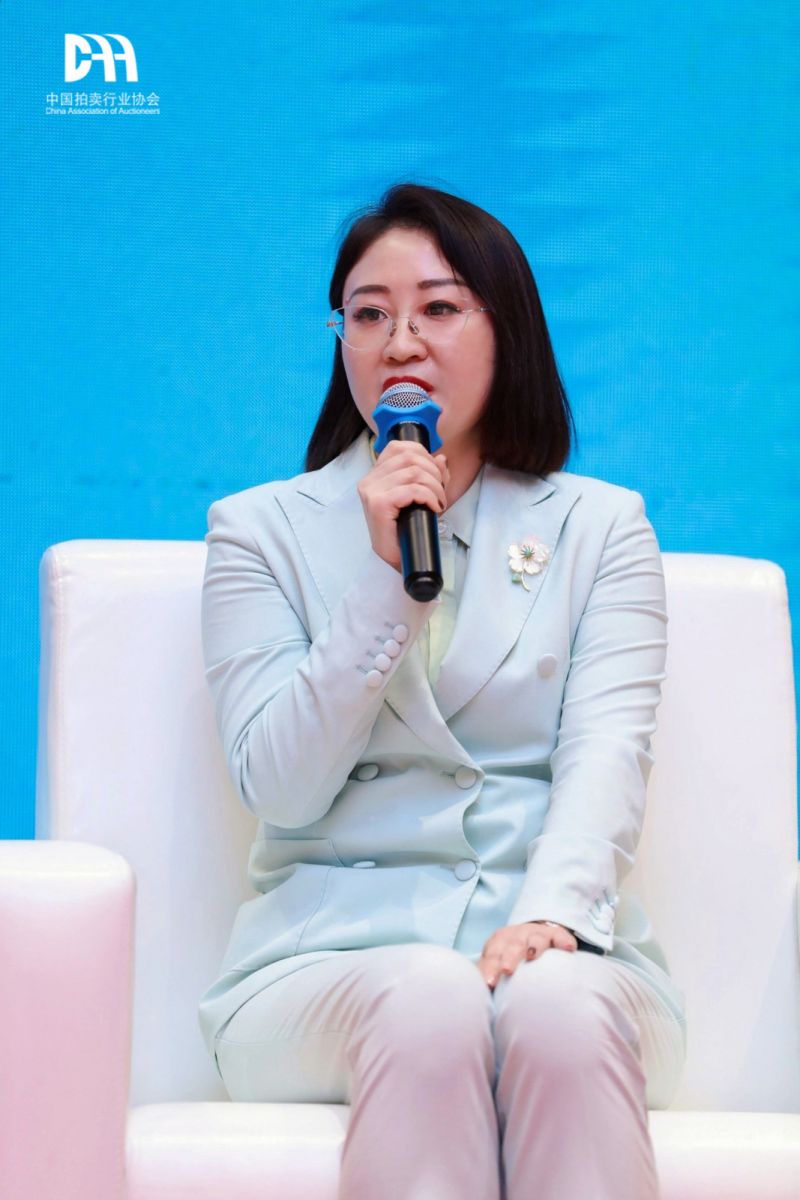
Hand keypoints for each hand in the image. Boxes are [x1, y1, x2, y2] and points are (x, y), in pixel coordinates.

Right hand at [357, 441, 449, 569]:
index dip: (424, 455)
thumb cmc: (406, 531)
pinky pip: (412, 489)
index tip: (435, 475)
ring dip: (435, 486)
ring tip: (438, 502)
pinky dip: (429, 496)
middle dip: (434, 472)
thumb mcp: (421, 497)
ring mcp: (371, 491)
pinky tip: (434, 508)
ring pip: (414, 472)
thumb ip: (430, 475)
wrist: (396, 561)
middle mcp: (369, 480)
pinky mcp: (378, 504)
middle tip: (440, 493)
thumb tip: (442, 458)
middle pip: (410, 457)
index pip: (399, 447)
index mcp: (375, 475)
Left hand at [476, 921, 577, 989]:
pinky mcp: (556, 935)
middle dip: (509, 957)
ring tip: (532, 955)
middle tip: (506, 970)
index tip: (489, 984)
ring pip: (535, 938)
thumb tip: (477, 1001)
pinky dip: (564, 941)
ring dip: (533, 945)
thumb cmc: (510, 955)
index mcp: (499, 943)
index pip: (492, 956)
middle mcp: (517, 936)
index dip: (490, 969)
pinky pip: (561, 936)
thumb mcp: (497, 962)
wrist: (532, 933)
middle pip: (512, 946)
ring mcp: (537, 934)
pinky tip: (569, 948)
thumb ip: (488, 977)